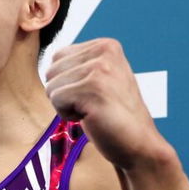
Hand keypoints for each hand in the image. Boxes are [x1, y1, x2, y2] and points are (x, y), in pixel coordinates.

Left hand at [44, 38, 168, 169]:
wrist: (139, 144)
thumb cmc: (114, 116)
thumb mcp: (99, 79)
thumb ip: (79, 65)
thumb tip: (50, 63)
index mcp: (106, 45)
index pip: (57, 56)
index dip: (67, 82)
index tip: (92, 94)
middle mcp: (105, 51)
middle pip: (51, 70)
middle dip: (64, 93)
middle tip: (92, 105)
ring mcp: (101, 69)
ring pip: (52, 86)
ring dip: (67, 105)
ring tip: (93, 111)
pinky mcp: (94, 88)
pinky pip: (56, 99)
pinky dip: (68, 115)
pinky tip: (91, 117)